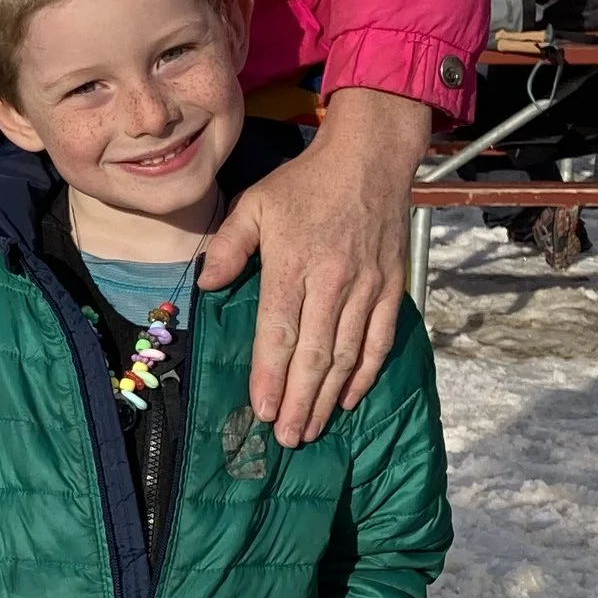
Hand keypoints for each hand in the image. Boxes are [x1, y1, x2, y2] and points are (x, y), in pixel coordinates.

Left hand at [196, 89, 428, 446]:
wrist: (370, 158)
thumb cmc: (305, 183)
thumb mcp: (255, 203)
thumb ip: (228, 245)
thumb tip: (206, 284)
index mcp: (292, 265)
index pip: (278, 332)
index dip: (270, 375)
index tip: (263, 411)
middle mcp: (332, 282)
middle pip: (313, 355)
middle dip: (299, 402)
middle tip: (287, 439)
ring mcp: (366, 287)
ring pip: (346, 356)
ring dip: (328, 398)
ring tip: (311, 429)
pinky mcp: (391, 287)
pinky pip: (379, 340)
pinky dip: (365, 374)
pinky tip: (349, 399)